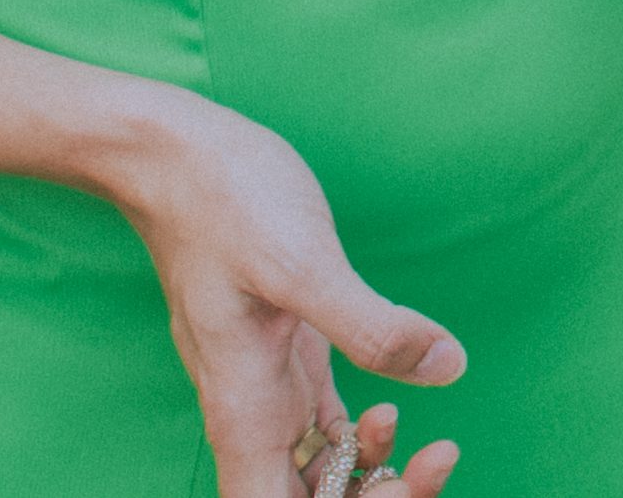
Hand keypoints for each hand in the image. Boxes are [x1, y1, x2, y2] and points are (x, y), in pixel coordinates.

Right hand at [86, 85, 469, 497]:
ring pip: (319, 473)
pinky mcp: (288, 350)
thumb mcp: (302, 264)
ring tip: (434, 444)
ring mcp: (269, 384)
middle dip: (374, 497)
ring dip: (374, 474)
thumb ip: (370, 325)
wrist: (176, 158)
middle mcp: (252, 412)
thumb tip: (446, 370)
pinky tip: (397, 405)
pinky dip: (362, 436)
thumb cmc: (227, 205)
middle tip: (437, 457)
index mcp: (245, 412)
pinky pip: (323, 427)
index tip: (400, 481)